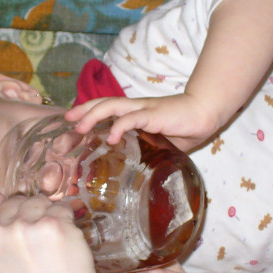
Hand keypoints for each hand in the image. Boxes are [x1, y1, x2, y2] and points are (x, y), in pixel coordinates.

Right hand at [0, 193, 106, 272]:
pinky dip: (68, 225)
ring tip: (49, 253)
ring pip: (39, 202)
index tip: (15, 235)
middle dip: (28, 218)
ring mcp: (21, 227)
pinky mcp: (53, 226)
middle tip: (36, 253)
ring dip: (49, 219)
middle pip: (15, 200)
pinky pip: (63, 209)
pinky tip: (64, 250)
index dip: (5, 214)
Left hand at [65, 94, 218, 150]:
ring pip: (112, 106)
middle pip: (104, 103)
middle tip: (67, 120)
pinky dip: (119, 126)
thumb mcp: (159, 141)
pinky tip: (111, 136)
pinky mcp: (154, 115)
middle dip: (83, 110)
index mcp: (135, 112)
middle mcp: (136, 107)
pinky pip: (132, 118)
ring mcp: (144, 110)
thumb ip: (146, 149)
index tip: (72, 120)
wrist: (204, 113)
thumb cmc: (184, 127)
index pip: (107, 107)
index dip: (88, 111)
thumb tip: (135, 169)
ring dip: (93, 115)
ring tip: (79, 127)